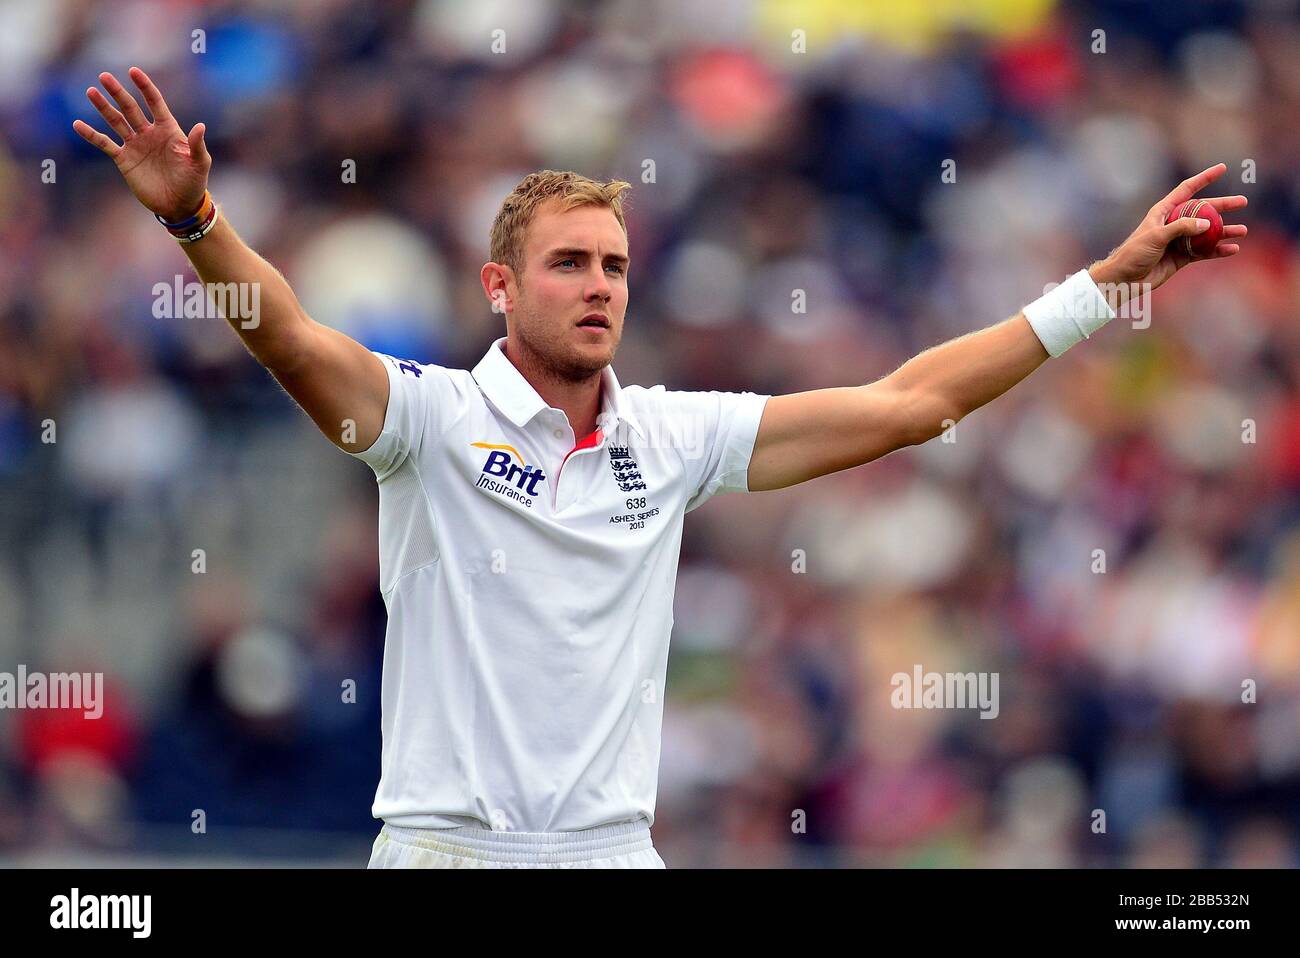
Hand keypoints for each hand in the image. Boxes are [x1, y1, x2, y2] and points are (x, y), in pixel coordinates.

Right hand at [72, 67, 210, 222]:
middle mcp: (149, 133)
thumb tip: (200, 126)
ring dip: (103, 107)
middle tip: (104, 76)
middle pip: (130, 108)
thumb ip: (197, 145)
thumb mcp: (199, 164)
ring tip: (91, 92)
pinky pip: (105, 144)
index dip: (144, 87)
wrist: (179, 206)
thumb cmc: (193, 183)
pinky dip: (92, 135)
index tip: (133, 71)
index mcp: (168, 130)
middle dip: (118, 92)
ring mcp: (135, 145)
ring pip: (116, 121)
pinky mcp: (124, 160)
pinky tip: (78, 125)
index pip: (155, 103)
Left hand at [1089, 163, 1247, 291]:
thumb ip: (1180, 227)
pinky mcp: (1182, 257)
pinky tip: (1232, 249)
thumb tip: (1207, 224)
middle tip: (1243, 202)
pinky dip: (1218, 250)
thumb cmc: (1133, 254)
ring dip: (1225, 231)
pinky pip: (1204, 252)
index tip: (1222, 168)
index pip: (1187, 190)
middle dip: (1223, 205)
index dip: (1204, 178)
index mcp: (1163, 212)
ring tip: (1242, 231)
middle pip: (1203, 211)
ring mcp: (1179, 241)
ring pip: (1207, 233)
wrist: (1124, 280)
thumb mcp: (1155, 236)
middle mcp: (1173, 224)